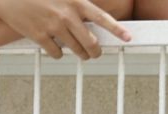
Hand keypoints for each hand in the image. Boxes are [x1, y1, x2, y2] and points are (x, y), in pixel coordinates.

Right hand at [0, 0, 130, 60]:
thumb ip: (77, 3)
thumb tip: (90, 15)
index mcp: (75, 1)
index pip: (102, 17)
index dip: (117, 29)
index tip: (129, 38)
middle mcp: (66, 14)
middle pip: (91, 42)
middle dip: (95, 51)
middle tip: (95, 54)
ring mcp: (52, 26)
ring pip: (76, 50)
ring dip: (80, 54)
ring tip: (79, 53)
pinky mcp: (39, 36)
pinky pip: (56, 53)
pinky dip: (58, 54)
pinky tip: (55, 48)